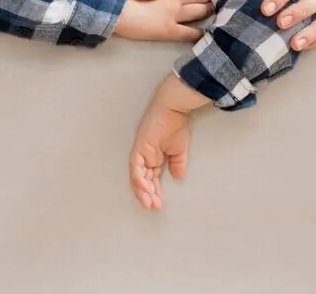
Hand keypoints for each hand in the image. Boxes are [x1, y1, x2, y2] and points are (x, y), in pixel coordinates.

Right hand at [114, 0, 211, 41]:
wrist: (121, 12)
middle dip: (205, 0)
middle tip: (209, 4)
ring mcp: (175, 15)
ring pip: (199, 11)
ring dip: (206, 11)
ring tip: (210, 14)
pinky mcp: (171, 30)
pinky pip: (190, 32)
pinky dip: (199, 33)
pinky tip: (203, 34)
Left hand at [129, 76, 205, 209]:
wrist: (174, 108)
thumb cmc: (176, 124)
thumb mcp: (179, 150)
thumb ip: (177, 164)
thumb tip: (178, 177)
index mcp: (153, 157)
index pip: (151, 178)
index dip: (154, 192)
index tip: (159, 204)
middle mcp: (144, 156)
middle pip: (143, 180)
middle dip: (148, 195)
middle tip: (154, 207)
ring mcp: (140, 152)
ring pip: (137, 176)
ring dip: (142, 191)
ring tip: (149, 203)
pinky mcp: (139, 148)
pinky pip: (136, 167)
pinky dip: (139, 179)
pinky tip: (144, 189)